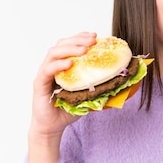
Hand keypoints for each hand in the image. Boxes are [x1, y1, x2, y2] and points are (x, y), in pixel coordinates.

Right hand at [27, 32, 96, 162]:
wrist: (52, 127)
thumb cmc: (68, 110)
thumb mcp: (89, 96)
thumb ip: (101, 87)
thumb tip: (123, 83)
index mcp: (62, 66)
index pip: (69, 45)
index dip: (81, 38)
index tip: (95, 36)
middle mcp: (52, 66)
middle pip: (61, 45)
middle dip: (77, 40)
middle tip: (92, 39)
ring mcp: (44, 74)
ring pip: (54, 53)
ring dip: (69, 49)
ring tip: (84, 49)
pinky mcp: (39, 84)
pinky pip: (47, 71)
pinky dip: (58, 65)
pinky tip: (69, 63)